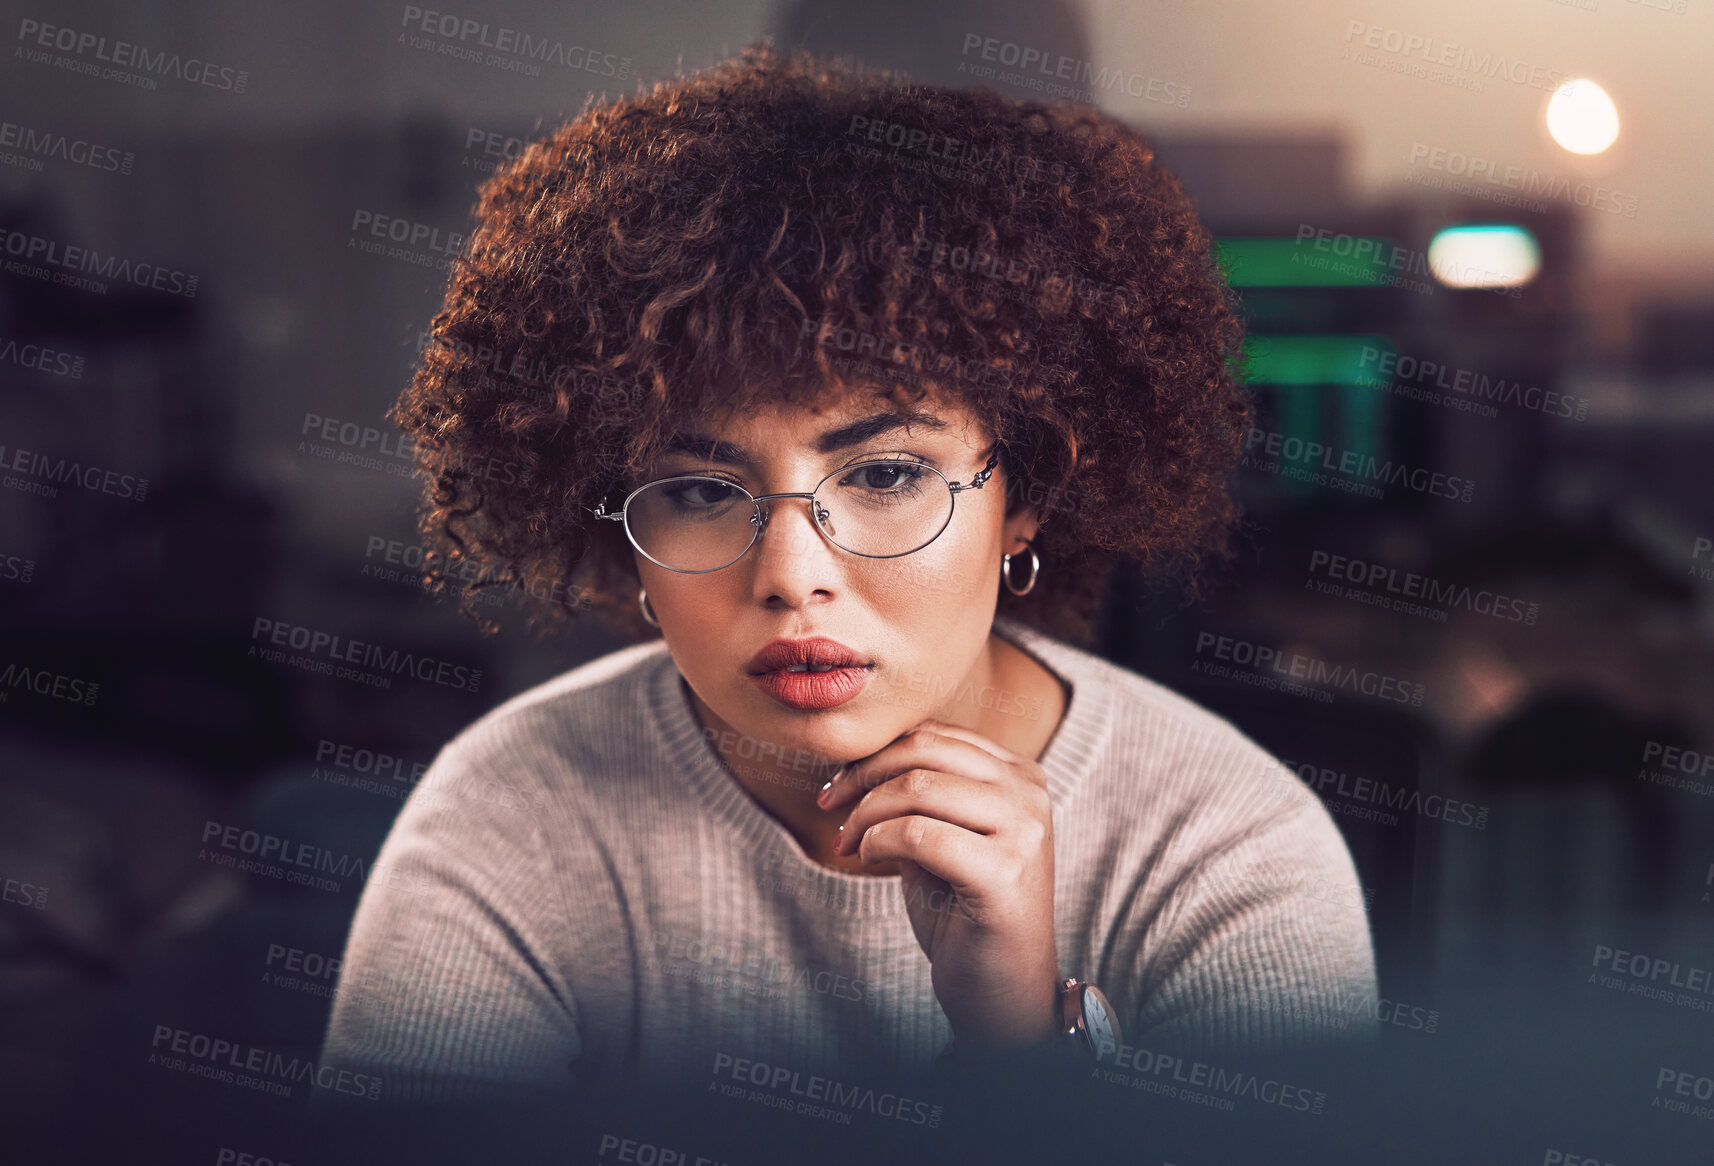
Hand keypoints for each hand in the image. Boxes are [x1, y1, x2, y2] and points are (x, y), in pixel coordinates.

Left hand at [818, 718, 1060, 1054]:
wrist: (1001, 993)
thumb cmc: (963, 915)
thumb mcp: (937, 838)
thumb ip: (914, 795)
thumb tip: (855, 760)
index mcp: (1019, 775)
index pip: (934, 735)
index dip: (874, 754)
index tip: (837, 788)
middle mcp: (1030, 793)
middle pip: (924, 750)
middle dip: (862, 775)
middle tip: (828, 807)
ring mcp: (1025, 829)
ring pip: (918, 786)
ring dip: (866, 813)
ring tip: (848, 843)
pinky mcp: (1006, 871)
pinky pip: (917, 834)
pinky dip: (878, 842)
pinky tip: (869, 860)